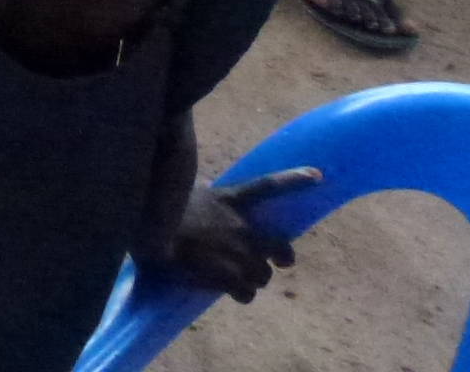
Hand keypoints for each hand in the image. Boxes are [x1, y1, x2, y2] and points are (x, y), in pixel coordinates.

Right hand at [162, 168, 321, 301]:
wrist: (151, 233)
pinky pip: (246, 292)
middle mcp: (243, 226)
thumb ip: (201, 189)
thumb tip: (203, 184)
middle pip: (279, 249)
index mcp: (231, 200)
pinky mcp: (229, 275)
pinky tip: (232, 293)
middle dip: (278, 259)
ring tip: (237, 281)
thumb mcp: (184, 191)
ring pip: (262, 275)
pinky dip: (241, 294)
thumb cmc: (158, 209)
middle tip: (272, 264)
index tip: (319, 175)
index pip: (270, 186)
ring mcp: (239, 253)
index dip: (295, 178)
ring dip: (253, 278)